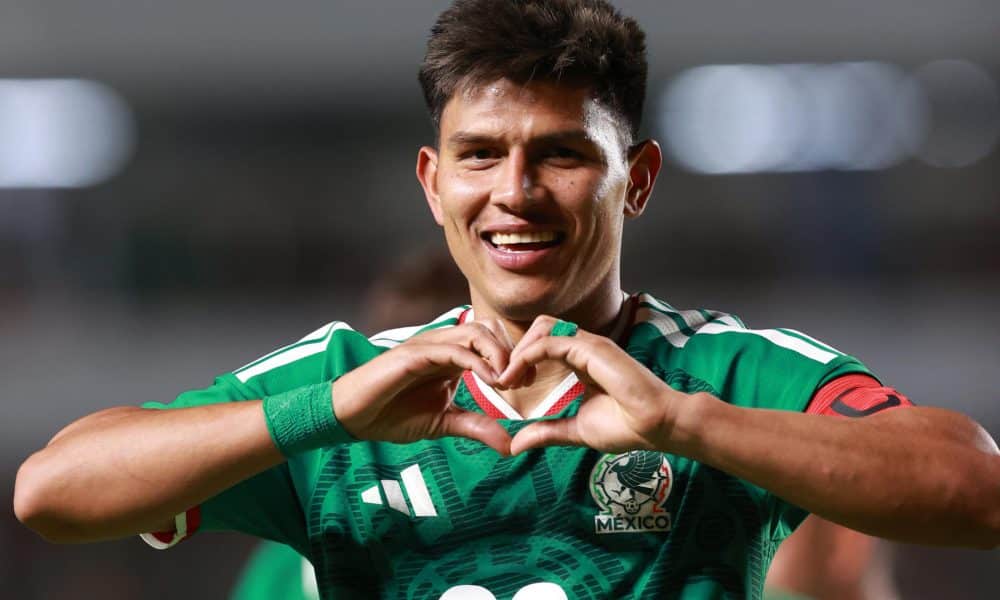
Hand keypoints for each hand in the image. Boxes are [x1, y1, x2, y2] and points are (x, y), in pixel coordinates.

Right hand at [333, 320, 514, 454]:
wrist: (352, 417)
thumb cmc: (392, 415)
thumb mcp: (443, 423)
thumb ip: (476, 427)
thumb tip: (509, 446)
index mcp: (451, 356)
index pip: (491, 340)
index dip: (514, 357)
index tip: (527, 383)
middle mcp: (442, 344)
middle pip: (488, 329)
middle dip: (512, 352)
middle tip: (523, 382)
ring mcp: (428, 346)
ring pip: (474, 332)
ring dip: (498, 355)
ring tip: (507, 382)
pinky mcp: (414, 354)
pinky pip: (452, 349)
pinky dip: (476, 363)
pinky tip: (489, 382)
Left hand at [498, 316, 687, 454]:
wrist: (657, 426)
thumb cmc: (626, 426)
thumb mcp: (575, 430)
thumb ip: (546, 432)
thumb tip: (515, 444)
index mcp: (581, 361)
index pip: (544, 343)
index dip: (521, 360)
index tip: (509, 386)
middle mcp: (584, 348)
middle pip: (540, 328)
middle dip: (516, 349)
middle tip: (506, 381)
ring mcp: (589, 345)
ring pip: (542, 328)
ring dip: (519, 350)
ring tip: (510, 378)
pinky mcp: (592, 349)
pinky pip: (550, 342)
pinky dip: (527, 356)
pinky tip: (518, 378)